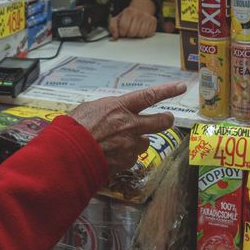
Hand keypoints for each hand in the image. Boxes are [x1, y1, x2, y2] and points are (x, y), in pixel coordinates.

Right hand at [69, 82, 185, 174]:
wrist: (68, 155)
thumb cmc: (73, 128)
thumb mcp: (89, 109)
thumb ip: (107, 109)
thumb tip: (112, 112)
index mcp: (120, 107)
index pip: (149, 96)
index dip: (167, 91)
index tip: (181, 87)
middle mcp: (130, 125)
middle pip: (161, 121)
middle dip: (166, 119)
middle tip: (166, 118)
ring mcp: (130, 145)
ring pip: (145, 142)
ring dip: (137, 141)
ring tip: (119, 143)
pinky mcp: (127, 162)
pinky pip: (132, 157)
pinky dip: (125, 156)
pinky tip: (111, 155)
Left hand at [108, 0, 157, 39]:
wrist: (140, 8)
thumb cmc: (128, 16)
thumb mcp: (117, 19)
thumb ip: (113, 27)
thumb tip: (115, 36)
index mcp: (128, 12)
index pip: (124, 27)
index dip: (122, 33)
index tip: (122, 33)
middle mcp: (139, 13)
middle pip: (132, 32)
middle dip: (129, 35)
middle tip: (129, 32)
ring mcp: (147, 17)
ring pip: (141, 34)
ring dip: (137, 36)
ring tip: (135, 31)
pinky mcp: (153, 21)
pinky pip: (149, 34)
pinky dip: (144, 35)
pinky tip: (141, 30)